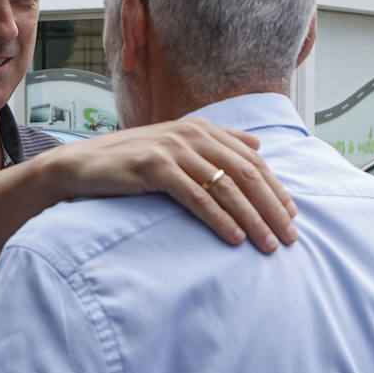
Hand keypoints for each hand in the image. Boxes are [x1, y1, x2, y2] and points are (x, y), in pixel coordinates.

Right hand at [47, 118, 297, 252]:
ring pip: (226, 188)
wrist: (81, 166)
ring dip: (252, 219)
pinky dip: (219, 218)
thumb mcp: (176, 145)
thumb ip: (218, 142)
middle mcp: (192, 134)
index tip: (292, 216)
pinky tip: (234, 238)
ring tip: (268, 244)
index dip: (276, 189)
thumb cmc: (131, 162)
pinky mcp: (155, 167)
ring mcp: (173, 148)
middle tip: (290, 237)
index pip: (252, 160)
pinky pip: (196, 196)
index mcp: (202, 129)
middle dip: (272, 208)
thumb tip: (258, 141)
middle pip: (246, 174)